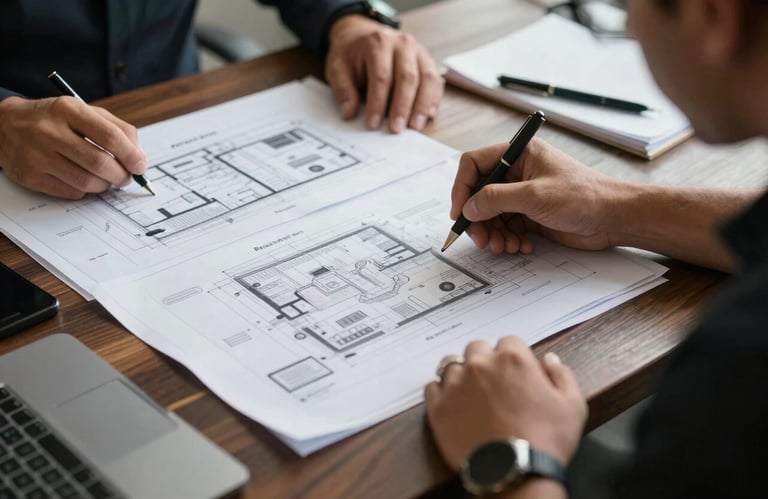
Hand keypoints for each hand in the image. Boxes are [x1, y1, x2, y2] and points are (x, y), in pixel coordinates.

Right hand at [0, 96, 146, 198]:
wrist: (5, 125)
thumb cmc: (54, 119)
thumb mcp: (84, 111)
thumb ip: (116, 129)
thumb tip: (139, 157)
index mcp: (68, 110)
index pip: (110, 137)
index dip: (131, 155)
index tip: (141, 166)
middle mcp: (50, 131)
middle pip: (100, 163)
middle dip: (122, 175)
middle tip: (126, 177)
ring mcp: (37, 155)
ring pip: (87, 182)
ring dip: (105, 185)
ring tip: (106, 179)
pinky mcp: (30, 176)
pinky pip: (71, 192)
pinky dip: (85, 190)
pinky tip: (83, 180)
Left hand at [325, 15, 443, 132]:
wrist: (362, 36)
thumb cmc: (351, 54)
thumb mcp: (337, 68)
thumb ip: (343, 90)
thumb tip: (349, 113)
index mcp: (378, 42)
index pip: (381, 76)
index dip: (377, 102)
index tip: (373, 123)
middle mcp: (402, 43)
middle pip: (407, 77)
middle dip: (402, 106)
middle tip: (397, 128)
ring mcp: (418, 51)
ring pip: (427, 79)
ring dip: (422, 105)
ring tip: (415, 126)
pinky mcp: (427, 61)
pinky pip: (436, 81)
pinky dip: (433, 99)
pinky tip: (428, 115)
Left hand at [424, 337, 586, 471]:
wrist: (514, 473)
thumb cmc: (545, 441)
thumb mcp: (572, 406)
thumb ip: (562, 375)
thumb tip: (550, 360)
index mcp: (513, 358)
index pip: (509, 341)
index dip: (514, 356)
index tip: (516, 372)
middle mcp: (480, 365)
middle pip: (477, 348)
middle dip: (486, 360)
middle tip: (493, 383)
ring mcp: (455, 384)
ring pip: (452, 365)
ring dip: (461, 374)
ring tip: (472, 395)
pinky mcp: (438, 406)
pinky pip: (432, 388)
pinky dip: (441, 393)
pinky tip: (454, 405)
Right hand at [451, 138, 629, 253]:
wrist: (614, 219)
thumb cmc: (584, 196)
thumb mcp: (535, 196)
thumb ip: (496, 199)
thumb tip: (468, 206)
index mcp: (518, 154)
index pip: (474, 164)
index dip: (462, 188)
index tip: (460, 212)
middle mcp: (518, 172)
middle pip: (479, 194)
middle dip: (478, 219)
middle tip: (482, 239)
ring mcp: (524, 195)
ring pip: (491, 215)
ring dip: (494, 234)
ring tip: (505, 247)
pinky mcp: (531, 215)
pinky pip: (506, 228)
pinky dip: (509, 240)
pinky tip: (522, 246)